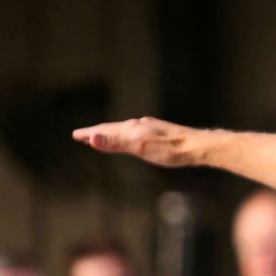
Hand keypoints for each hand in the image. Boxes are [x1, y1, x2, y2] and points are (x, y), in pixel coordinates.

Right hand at [72, 117, 197, 166]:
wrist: (199, 146)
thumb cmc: (170, 150)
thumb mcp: (140, 148)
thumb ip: (116, 143)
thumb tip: (92, 137)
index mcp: (133, 129)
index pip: (106, 131)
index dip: (90, 134)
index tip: (76, 135)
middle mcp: (140, 125)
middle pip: (114, 128)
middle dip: (98, 132)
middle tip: (84, 135)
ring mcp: (151, 128)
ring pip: (126, 129)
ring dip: (112, 133)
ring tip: (105, 136)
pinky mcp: (162, 133)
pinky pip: (138, 132)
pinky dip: (128, 135)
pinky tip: (135, 137)